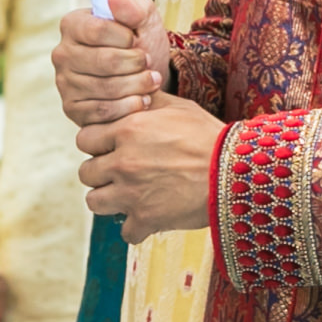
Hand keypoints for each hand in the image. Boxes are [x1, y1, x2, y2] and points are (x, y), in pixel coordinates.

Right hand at [54, 0, 163, 130]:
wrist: (144, 73)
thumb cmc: (139, 40)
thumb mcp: (143, 17)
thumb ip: (132, 7)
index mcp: (72, 25)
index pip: (98, 30)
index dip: (126, 38)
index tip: (138, 40)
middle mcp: (61, 54)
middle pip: (103, 61)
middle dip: (136, 64)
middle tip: (149, 63)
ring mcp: (64, 83)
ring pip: (105, 88)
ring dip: (137, 86)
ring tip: (152, 81)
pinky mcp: (73, 108)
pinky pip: (101, 112)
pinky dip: (128, 107)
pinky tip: (142, 100)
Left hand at [80, 91, 225, 233]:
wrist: (237, 171)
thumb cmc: (210, 136)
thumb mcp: (178, 107)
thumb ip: (148, 99)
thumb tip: (133, 90)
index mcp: (126, 131)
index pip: (84, 139)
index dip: (98, 143)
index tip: (111, 147)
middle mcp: (122, 162)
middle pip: (86, 172)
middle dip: (101, 172)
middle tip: (121, 171)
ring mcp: (131, 193)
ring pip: (95, 202)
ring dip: (110, 199)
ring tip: (128, 194)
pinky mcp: (147, 219)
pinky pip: (126, 231)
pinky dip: (136, 227)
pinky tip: (148, 218)